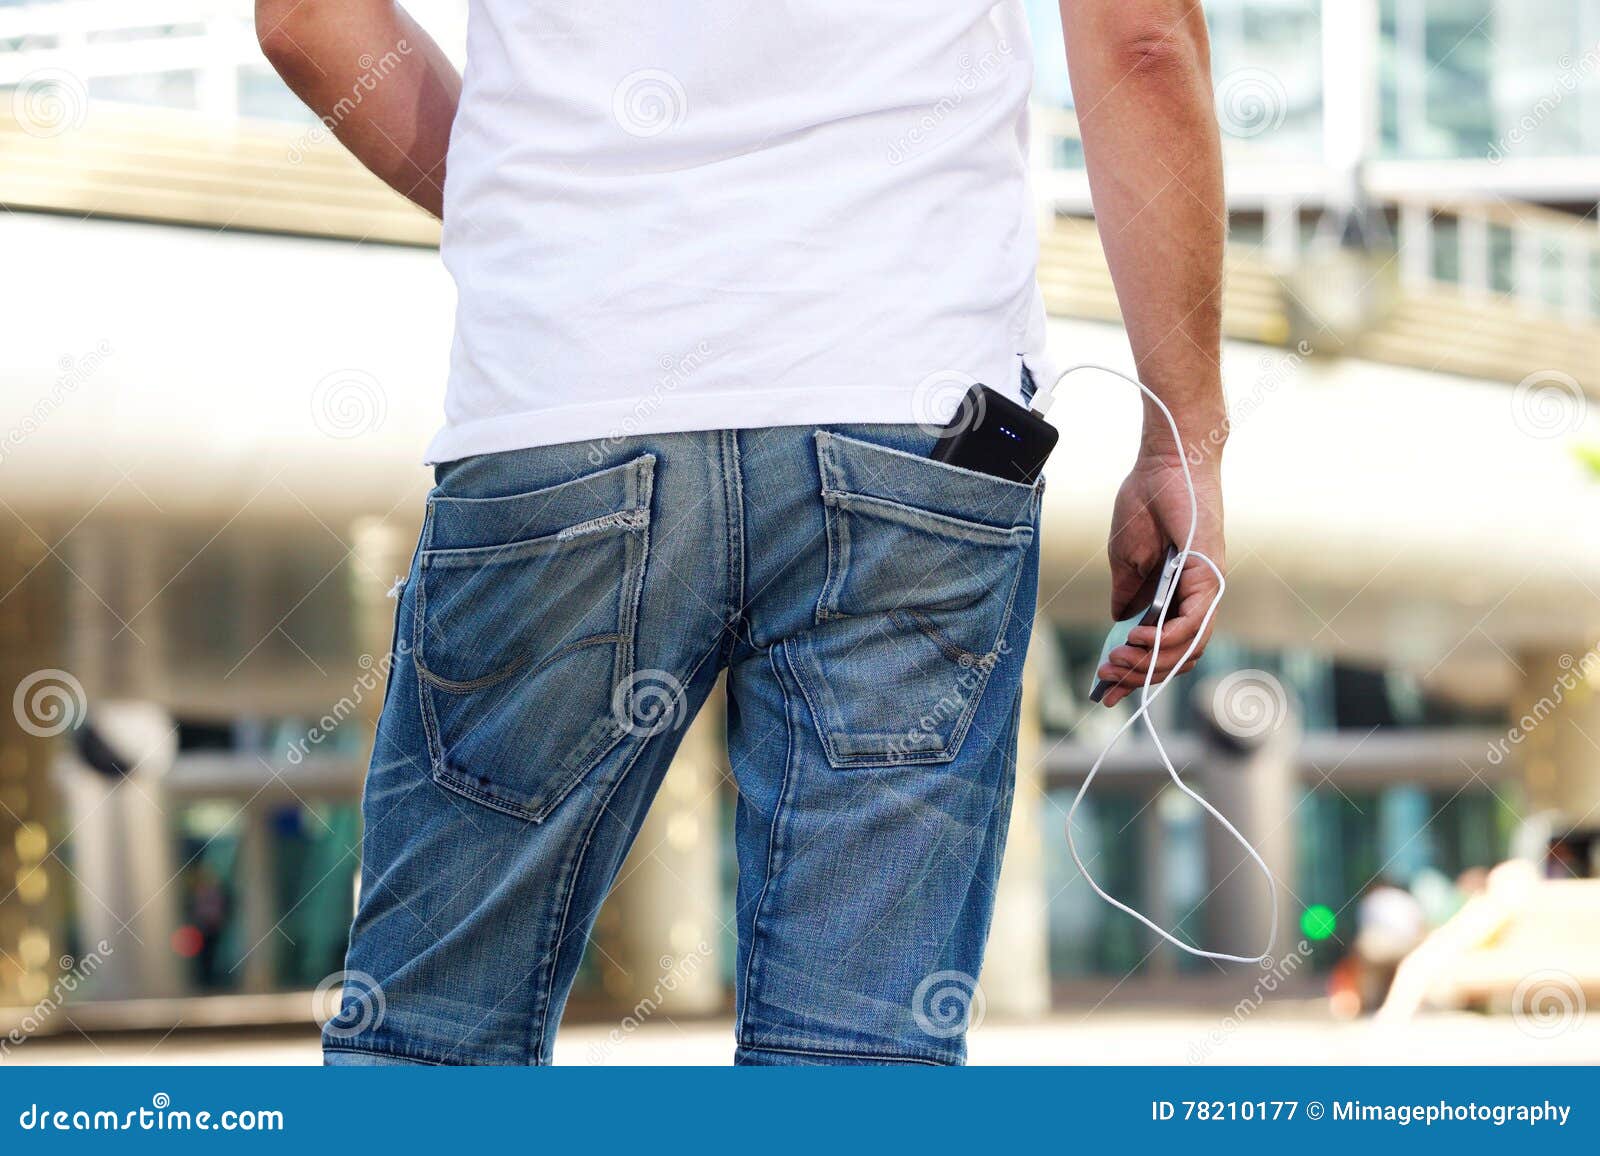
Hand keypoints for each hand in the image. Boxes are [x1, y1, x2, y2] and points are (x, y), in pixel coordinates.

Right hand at [1096, 451, 1224, 706]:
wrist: (1164, 465)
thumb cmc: (1147, 504)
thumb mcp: (1126, 560)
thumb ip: (1126, 594)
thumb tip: (1119, 623)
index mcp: (1177, 595)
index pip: (1164, 647)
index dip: (1137, 673)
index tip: (1105, 690)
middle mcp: (1198, 598)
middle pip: (1177, 656)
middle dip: (1139, 675)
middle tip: (1105, 677)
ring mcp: (1206, 591)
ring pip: (1186, 648)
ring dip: (1150, 663)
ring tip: (1116, 661)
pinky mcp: (1209, 578)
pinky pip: (1192, 625)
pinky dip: (1165, 640)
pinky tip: (1137, 640)